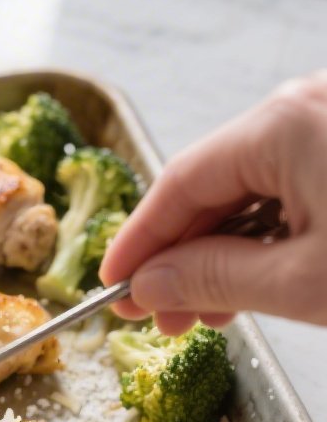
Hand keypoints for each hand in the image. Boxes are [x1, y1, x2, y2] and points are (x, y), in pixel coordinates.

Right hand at [100, 71, 326, 332]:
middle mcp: (306, 106)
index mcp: (284, 123)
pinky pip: (292, 186)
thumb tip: (150, 285)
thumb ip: (216, 280)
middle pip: (214, 184)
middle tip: (160, 315)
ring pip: (253, 189)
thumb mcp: (305, 283)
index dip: (139, 241)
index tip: (116, 287)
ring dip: (223, 252)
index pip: (181, 183)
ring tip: (207, 312)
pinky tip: (252, 281)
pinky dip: (267, 235)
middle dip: (183, 256)